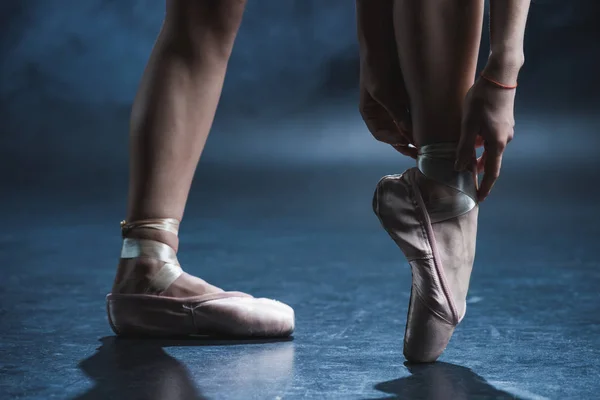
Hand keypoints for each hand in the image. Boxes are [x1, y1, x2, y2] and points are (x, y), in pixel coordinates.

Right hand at [356, 0, 415, 157]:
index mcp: (371, 114)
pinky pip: (414, 114)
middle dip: (407, 144)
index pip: (382, 135)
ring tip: (430, 143)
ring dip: (416, 134)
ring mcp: (394, 106)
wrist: (383, 45)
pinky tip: (432, 126)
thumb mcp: (384, 94)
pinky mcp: (406, 98)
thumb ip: (396, 114)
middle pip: (394, 134)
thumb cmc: (377, 69)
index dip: (394, 141)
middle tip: (421, 153)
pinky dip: (421, 121)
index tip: (408, 144)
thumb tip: (409, 135)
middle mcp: (382, 113)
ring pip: (405, 126)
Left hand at [456, 76, 515, 201]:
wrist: (501, 76)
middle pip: (491, 162)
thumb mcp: (468, 124)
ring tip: (464, 164)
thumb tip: (459, 167)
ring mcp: (506, 130)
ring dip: (478, 158)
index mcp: (497, 143)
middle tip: (468, 184)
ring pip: (490, 150)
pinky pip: (491, 140)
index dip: (485, 187)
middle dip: (479, 174)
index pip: (491, 172)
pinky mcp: (503, 122)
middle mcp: (504, 139)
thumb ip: (464, 147)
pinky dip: (481, 146)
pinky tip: (471, 141)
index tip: (479, 199)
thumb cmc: (482, 99)